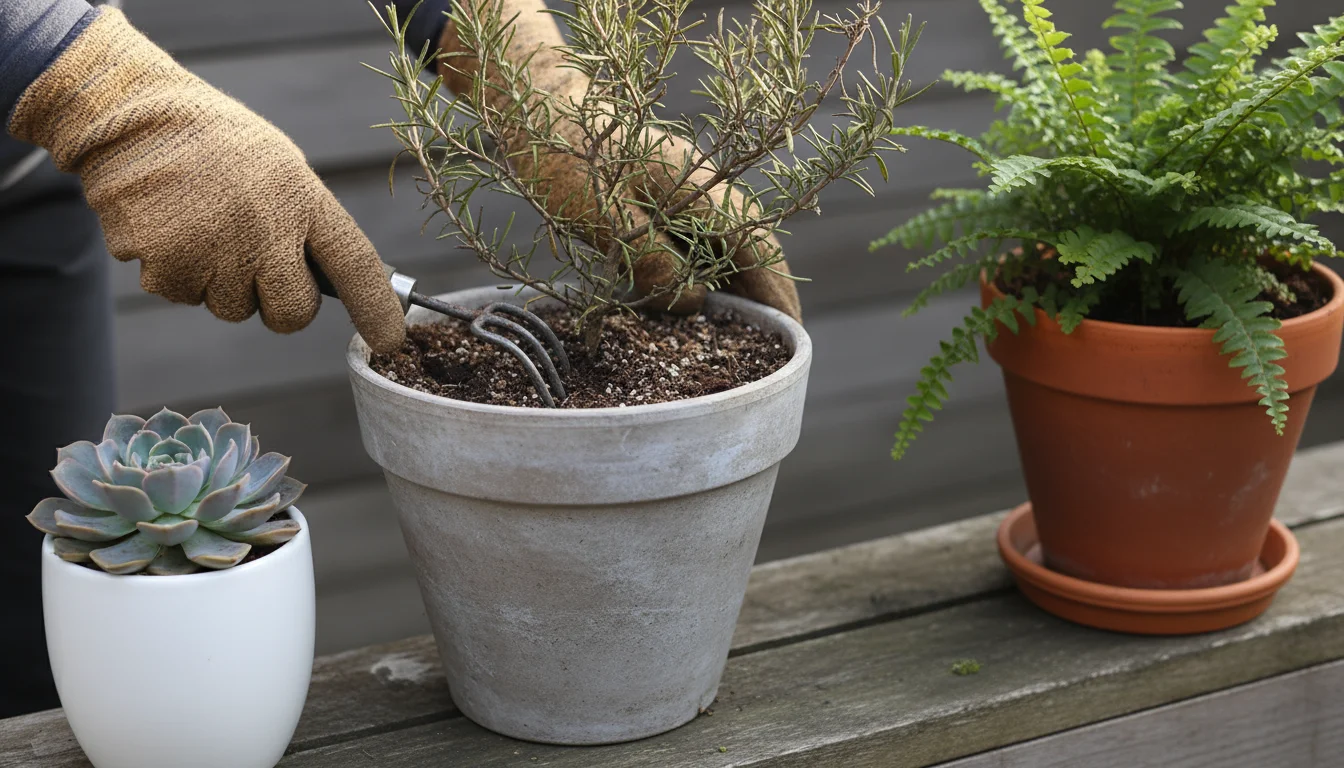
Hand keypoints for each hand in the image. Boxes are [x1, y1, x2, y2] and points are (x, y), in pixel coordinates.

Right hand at [8, 9, 406, 352]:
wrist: (134, 116)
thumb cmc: (216, 145)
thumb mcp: (280, 170)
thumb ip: (304, 225)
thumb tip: (327, 281)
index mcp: (302, 200)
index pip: (355, 264)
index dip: (376, 308)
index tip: (389, 340)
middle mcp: (265, 232)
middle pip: (290, 314)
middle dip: (278, 304)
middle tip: (255, 262)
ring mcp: (215, 253)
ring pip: (230, 308)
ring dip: (219, 281)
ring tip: (202, 224)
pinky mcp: (166, 267)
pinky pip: (181, 295)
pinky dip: (174, 271)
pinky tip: (169, 226)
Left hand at [437, 0, 801, 322]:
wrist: (542, 106)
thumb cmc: (569, 159)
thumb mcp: (606, 220)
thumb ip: (653, 263)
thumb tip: (696, 302)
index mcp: (703, 192)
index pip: (759, 250)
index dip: (777, 296)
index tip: (791, 335)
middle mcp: (708, 188)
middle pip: (753, 248)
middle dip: (763, 296)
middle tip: (767, 346)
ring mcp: (690, 187)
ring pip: (728, 243)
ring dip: (736, 283)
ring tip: (735, 331)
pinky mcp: (668, 191)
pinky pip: (701, 236)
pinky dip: (707, 268)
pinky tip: (693, 296)